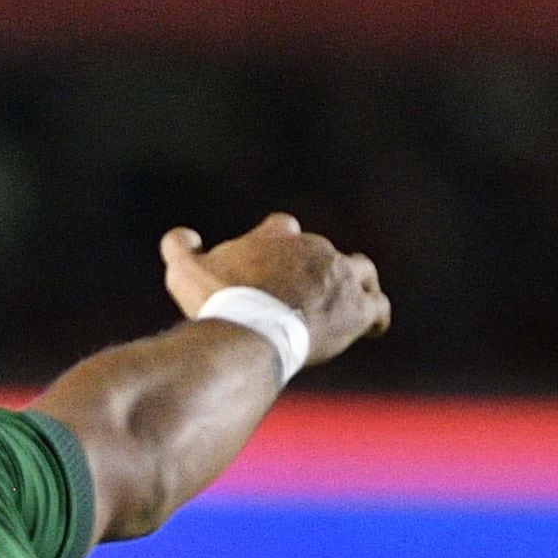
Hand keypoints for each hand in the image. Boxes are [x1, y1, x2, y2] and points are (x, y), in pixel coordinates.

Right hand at [161, 212, 389, 366]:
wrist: (252, 329)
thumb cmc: (218, 300)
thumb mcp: (184, 270)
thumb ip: (179, 248)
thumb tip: (180, 235)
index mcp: (279, 236)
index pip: (283, 228)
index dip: (277, 245)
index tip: (268, 264)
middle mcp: (316, 248)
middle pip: (323, 252)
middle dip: (313, 270)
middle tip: (298, 298)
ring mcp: (342, 277)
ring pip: (361, 271)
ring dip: (355, 284)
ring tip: (346, 302)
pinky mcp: (358, 309)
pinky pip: (378, 308)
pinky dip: (375, 317)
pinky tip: (371, 328)